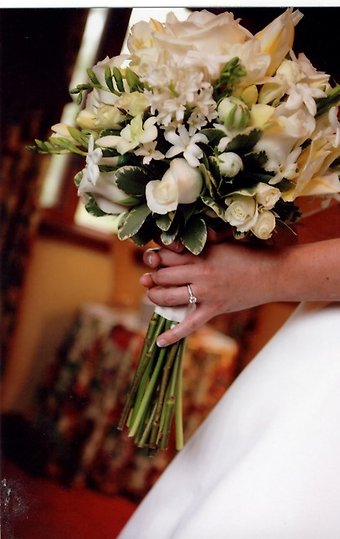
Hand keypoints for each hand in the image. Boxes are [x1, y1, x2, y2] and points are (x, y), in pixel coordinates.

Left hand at [140, 242, 279, 345]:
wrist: (274, 273)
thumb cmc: (250, 254)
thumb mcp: (224, 242)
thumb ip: (204, 241)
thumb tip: (184, 241)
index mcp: (201, 253)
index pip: (166, 254)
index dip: (156, 257)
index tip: (154, 259)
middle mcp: (199, 272)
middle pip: (163, 275)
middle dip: (153, 277)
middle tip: (151, 278)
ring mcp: (206, 293)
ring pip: (168, 297)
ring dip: (155, 296)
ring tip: (152, 295)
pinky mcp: (214, 309)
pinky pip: (189, 325)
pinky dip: (173, 335)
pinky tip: (159, 342)